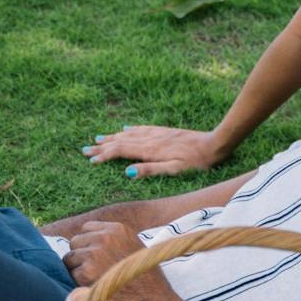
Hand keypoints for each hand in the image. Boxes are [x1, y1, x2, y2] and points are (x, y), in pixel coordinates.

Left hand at [63, 220, 145, 286]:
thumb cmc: (146, 279)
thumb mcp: (134, 247)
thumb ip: (113, 240)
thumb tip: (90, 241)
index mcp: (117, 229)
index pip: (87, 228)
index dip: (88, 242)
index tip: (95, 255)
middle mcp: (104, 237)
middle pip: (75, 241)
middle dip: (80, 255)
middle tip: (95, 270)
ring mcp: (94, 254)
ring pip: (69, 258)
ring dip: (77, 269)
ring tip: (97, 279)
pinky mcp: (86, 272)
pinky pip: (71, 275)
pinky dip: (78, 283)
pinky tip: (96, 287)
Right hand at [81, 125, 226, 178]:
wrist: (215, 144)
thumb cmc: (197, 162)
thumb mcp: (175, 170)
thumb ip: (151, 170)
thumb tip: (128, 172)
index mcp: (150, 150)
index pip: (120, 151)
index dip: (104, 156)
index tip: (90, 160)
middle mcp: (150, 139)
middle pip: (120, 141)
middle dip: (102, 146)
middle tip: (84, 150)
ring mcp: (157, 133)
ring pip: (129, 134)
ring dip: (112, 137)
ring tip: (98, 138)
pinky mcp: (165, 131)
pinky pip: (141, 128)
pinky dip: (129, 129)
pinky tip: (125, 127)